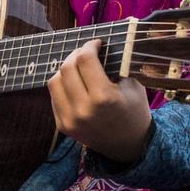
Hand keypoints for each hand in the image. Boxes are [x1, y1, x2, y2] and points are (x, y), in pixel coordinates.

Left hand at [49, 39, 151, 165]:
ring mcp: (70, 120)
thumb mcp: (133, 85)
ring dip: (65, 70)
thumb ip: (116, 66)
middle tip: (86, 53)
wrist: (129, 146)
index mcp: (104, 97)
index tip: (96, 43)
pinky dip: (62, 86)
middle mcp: (83, 109)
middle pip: (66, 68)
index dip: (89, 46)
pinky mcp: (63, 126)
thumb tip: (99, 48)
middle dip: (76, 54)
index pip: (85, 59)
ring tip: (78, 68)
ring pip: (54, 81)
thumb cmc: (135, 112)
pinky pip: (54, 97)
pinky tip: (74, 84)